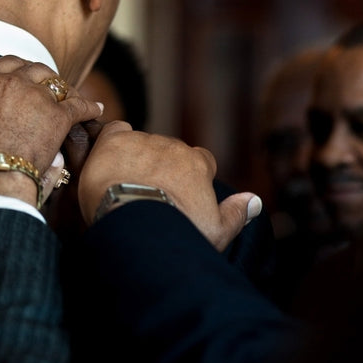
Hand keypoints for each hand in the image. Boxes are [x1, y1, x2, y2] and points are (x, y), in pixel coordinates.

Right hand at [0, 55, 101, 206]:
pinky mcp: (57, 117)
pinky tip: (96, 110)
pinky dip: (88, 106)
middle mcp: (9, 81)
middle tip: (45, 87)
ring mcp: (36, 96)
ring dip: (63, 87)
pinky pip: (78, 105)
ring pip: (56, 81)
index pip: (2, 64)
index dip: (12, 71)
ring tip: (69, 96)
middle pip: (32, 67)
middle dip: (39, 75)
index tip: (17, 81)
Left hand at [78, 121, 262, 250]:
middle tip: (145, 192)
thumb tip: (254, 201)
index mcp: (198, 165)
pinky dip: (112, 141)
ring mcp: (143, 141)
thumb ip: (237, 214)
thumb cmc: (178, 232)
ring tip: (122, 184)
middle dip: (158, 167)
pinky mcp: (115, 140)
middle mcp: (173, 147)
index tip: (177, 192)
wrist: (136, 225)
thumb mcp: (215, 232)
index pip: (200, 160)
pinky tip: (107, 160)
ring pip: (140, 143)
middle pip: (168, 151)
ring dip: (134, 158)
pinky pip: (116, 129)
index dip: (188, 175)